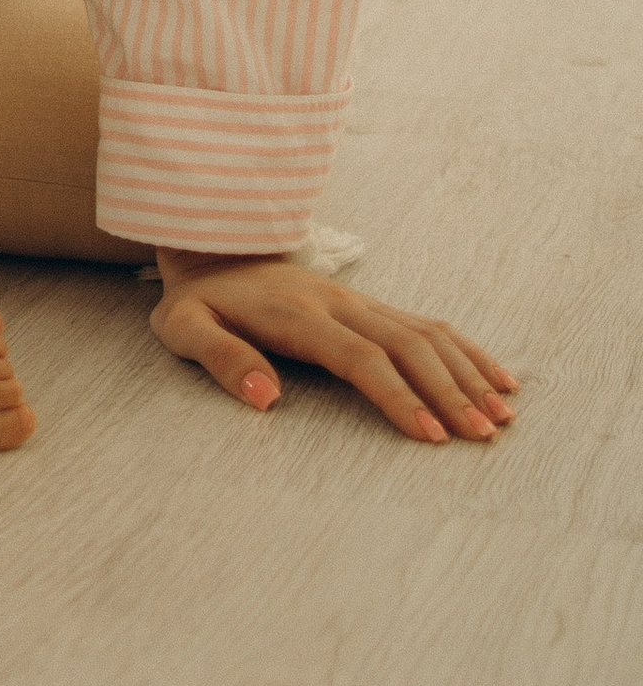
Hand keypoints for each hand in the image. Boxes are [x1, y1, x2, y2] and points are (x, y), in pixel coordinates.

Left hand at [151, 250, 519, 443]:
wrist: (211, 248)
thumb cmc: (197, 301)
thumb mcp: (184, 328)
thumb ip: (221, 359)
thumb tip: (264, 399)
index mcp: (297, 314)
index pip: (359, 357)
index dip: (397, 396)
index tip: (430, 435)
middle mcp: (338, 303)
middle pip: (407, 345)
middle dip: (449, 392)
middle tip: (481, 437)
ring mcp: (359, 301)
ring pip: (427, 332)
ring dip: (468, 373)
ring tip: (502, 416)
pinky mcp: (370, 305)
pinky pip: (428, 325)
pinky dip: (468, 351)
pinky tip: (498, 378)